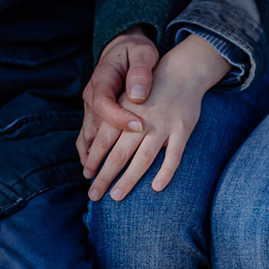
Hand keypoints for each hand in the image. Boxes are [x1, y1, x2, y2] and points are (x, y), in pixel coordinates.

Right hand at [78, 26, 157, 170]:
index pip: (106, 103)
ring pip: (87, 135)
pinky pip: (87, 136)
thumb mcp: (142, 54)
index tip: (138, 128)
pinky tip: (90, 169)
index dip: (120, 118)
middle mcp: (92, 96)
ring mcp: (90, 107)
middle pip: (93, 127)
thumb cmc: (136, 52)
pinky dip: (87, 152)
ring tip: (93, 179)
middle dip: (99, 154)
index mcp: (102, 80)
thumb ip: (140, 72)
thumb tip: (137, 95)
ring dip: (90, 158)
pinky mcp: (94, 115)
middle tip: (105, 175)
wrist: (123, 48)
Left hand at [83, 34, 230, 200]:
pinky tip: (156, 188)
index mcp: (125, 111)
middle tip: (93, 195)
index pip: (104, 140)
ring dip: (128, 180)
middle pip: (119, 154)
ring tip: (116, 196)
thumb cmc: (149, 90)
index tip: (86, 175)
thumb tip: (93, 146)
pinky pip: (174, 156)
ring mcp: (163, 126)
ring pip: (143, 159)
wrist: (182, 71)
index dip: (94, 159)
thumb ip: (113, 119)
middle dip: (104, 176)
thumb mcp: (126, 97)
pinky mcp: (182, 130)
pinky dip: (165, 172)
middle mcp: (141, 120)